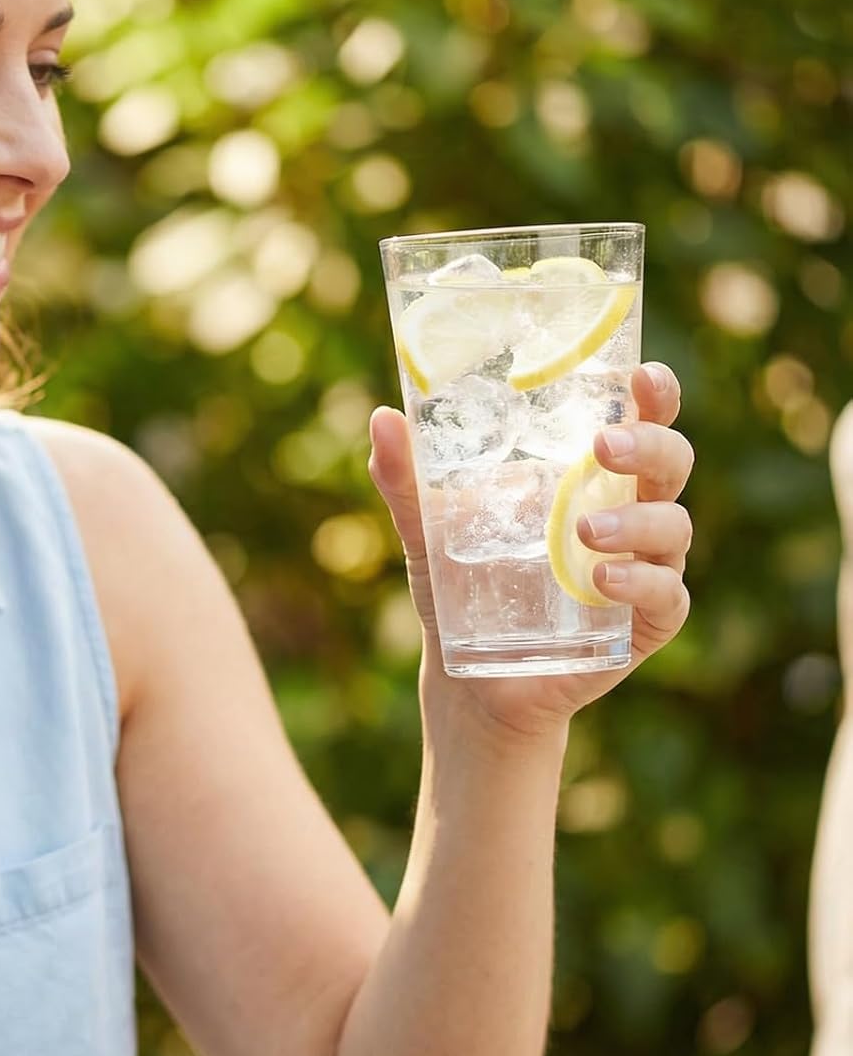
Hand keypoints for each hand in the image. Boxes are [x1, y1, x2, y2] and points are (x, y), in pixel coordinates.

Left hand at [368, 363, 692, 743]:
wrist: (470, 678)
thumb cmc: (460, 590)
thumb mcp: (428, 531)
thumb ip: (407, 481)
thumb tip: (382, 420)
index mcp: (588, 476)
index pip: (639, 421)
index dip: (653, 396)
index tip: (641, 377)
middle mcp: (629, 512)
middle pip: (669, 463)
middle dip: (649, 446)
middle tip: (602, 446)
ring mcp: (644, 567)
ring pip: (673, 526)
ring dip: (637, 520)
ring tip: (585, 530)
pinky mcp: (644, 623)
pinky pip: (665, 595)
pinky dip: (640, 583)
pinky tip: (602, 579)